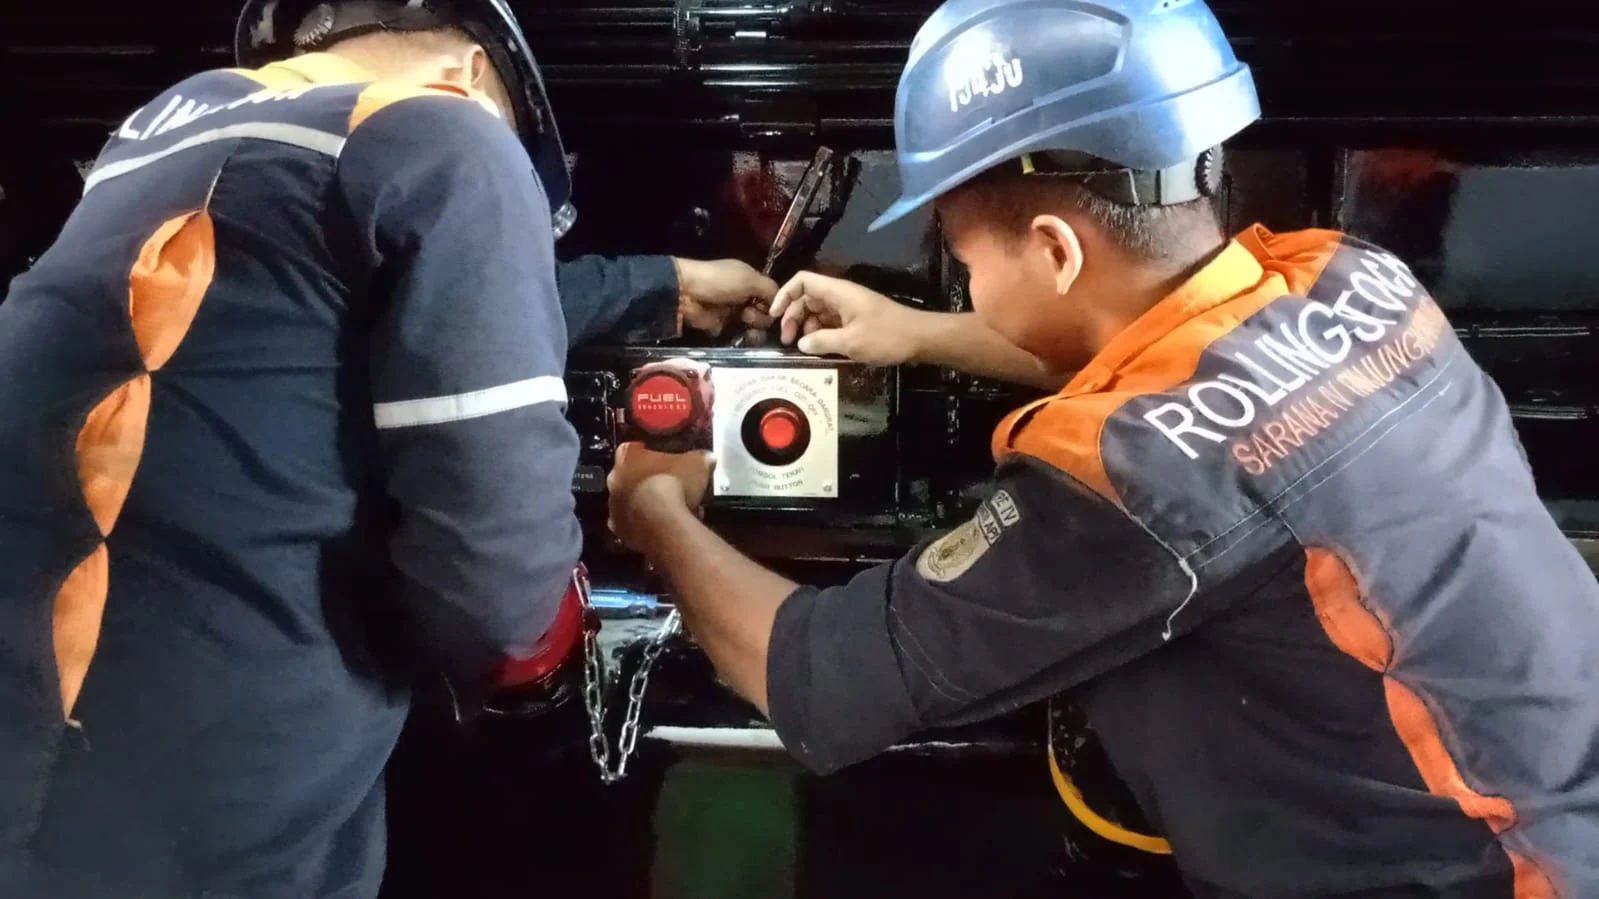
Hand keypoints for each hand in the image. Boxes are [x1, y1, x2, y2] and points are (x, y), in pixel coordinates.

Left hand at [607, 442, 716, 551]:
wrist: (663, 520)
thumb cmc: (674, 484)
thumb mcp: (698, 463)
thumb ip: (700, 458)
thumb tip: (707, 458)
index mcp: (628, 456)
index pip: (631, 448)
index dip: (645, 452)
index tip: (657, 457)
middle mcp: (615, 479)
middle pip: (626, 475)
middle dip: (642, 479)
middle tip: (663, 483)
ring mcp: (614, 506)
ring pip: (627, 500)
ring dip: (641, 503)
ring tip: (664, 507)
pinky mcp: (619, 529)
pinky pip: (630, 525)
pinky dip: (641, 524)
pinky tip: (659, 525)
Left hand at [673, 258, 778, 335]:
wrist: (687, 292)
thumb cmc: (721, 280)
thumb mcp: (750, 279)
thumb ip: (770, 290)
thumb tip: (781, 305)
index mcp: (751, 281)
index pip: (772, 296)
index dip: (775, 304)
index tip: (773, 309)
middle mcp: (744, 297)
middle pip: (765, 314)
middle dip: (763, 316)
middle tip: (749, 313)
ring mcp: (733, 313)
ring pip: (754, 327)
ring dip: (755, 328)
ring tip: (745, 323)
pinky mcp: (722, 327)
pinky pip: (739, 336)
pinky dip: (742, 337)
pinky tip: (742, 334)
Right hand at [769, 271, 920, 365]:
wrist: (920, 339)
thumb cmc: (887, 336)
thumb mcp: (851, 342)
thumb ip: (821, 342)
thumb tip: (801, 344)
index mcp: (837, 292)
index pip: (802, 281)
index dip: (784, 294)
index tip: (774, 315)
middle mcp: (840, 296)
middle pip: (806, 298)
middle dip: (793, 316)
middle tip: (787, 341)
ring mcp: (848, 307)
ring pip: (817, 312)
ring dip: (806, 327)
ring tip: (803, 347)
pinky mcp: (855, 320)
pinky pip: (830, 322)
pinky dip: (821, 333)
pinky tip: (819, 349)